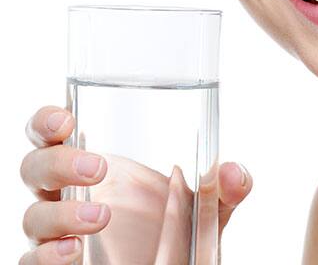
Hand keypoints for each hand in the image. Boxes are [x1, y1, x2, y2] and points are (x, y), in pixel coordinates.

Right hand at [19, 105, 251, 264]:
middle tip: (96, 168)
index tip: (66, 120)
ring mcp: (60, 233)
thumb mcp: (205, 206)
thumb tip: (233, 172)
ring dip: (60, 216)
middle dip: (57, 163)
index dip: (47, 123)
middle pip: (36, 169)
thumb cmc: (178, 229)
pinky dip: (46, 257)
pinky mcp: (60, 263)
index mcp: (93, 168)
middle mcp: (69, 197)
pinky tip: (73, 253)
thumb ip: (221, 188)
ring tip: (100, 219)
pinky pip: (32, 260)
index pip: (53, 136)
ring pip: (33, 217)